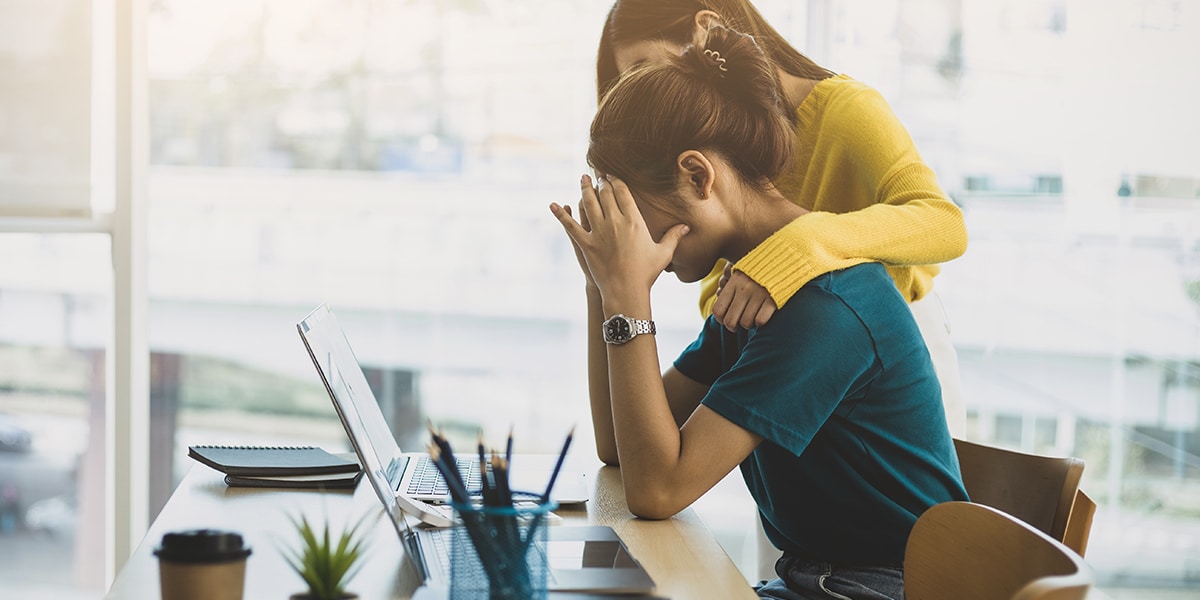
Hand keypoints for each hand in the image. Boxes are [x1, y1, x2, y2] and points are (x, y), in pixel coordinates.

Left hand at [549, 174, 688, 306]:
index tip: (611, 176)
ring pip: (589, 204)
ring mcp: (598, 232)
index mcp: (634, 221)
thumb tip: (687, 226)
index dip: (616, 182)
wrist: (626, 291)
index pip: (623, 193)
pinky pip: (570, 226)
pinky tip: (553, 204)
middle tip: (597, 176)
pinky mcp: (585, 244)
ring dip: (585, 189)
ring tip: (583, 179)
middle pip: (606, 195)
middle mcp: (615, 222)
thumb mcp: (663, 253)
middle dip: (601, 183)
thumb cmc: (646, 273)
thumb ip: (674, 236)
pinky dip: (561, 215)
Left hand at [712, 263, 776, 330]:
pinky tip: (763, 315)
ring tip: (752, 317)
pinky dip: (761, 322)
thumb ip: (729, 285)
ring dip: (749, 324)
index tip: (726, 319)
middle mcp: (744, 289)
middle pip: (730, 321)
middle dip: (733, 327)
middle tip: (739, 324)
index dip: (721, 320)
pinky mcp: (773, 300)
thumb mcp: (741, 272)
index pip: (718, 310)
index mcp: (733, 282)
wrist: (785, 259)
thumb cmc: (760, 269)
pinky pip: (760, 321)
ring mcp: (759, 294)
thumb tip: (719, 302)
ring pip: (745, 323)